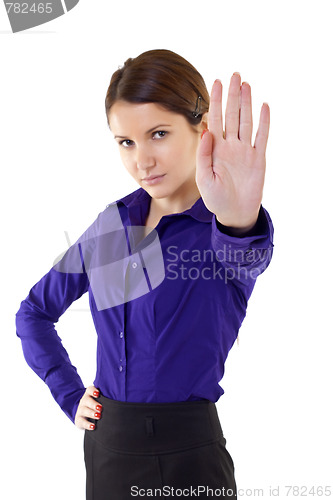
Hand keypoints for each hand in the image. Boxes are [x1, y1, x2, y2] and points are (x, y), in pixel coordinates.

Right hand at [74, 385, 102, 429]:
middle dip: (93, 404)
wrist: (84, 415)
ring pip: (83, 410)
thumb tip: (118, 397)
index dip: (93, 391)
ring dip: (91, 413)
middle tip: (100, 408)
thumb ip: (106, 398)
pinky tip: (93, 426)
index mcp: (89, 394)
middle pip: (86, 400)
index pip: (89, 389)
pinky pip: (81, 422)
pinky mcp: (78, 419)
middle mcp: (84, 401)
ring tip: (98, 416)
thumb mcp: (100, 400)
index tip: (98, 394)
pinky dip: (87, 424)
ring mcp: (80, 410)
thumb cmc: (96, 406)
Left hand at [196, 74, 269, 232]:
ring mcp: (245, 151)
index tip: (215, 83)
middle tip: (234, 75)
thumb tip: (206, 132)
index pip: (215, 120)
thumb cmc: (216, 198)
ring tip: (246, 84)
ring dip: (246, 103)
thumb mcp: (204, 179)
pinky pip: (262, 137)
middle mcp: (230, 146)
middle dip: (232, 95)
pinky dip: (264, 122)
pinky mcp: (258, 158)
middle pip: (232, 115)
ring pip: (246, 121)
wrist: (235, 213)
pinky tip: (263, 106)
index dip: (215, 102)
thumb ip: (203, 156)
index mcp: (215, 149)